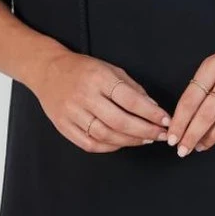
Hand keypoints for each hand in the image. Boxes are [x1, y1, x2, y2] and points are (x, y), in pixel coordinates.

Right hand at [31, 50, 172, 152]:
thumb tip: (153, 108)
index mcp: (99, 78)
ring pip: (106, 135)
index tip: (166, 120)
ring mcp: (72, 113)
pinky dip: (110, 147)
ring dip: (130, 141)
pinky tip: (123, 143)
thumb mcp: (110, 68)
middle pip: (120, 121)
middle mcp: (84, 96)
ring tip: (146, 139)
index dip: (151, 113)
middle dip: (145, 131)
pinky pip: (90, 144)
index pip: (131, 100)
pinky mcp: (64, 126)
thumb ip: (132, 88)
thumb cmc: (83, 69)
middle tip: (162, 135)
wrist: (47, 70)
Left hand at [165, 29, 214, 155]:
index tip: (172, 138)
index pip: (190, 100)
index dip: (180, 122)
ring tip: (201, 146)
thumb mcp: (212, 66)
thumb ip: (199, 89)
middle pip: (207, 114)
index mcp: (212, 67)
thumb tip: (185, 122)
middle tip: (183, 151)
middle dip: (192, 136)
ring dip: (211, 139)